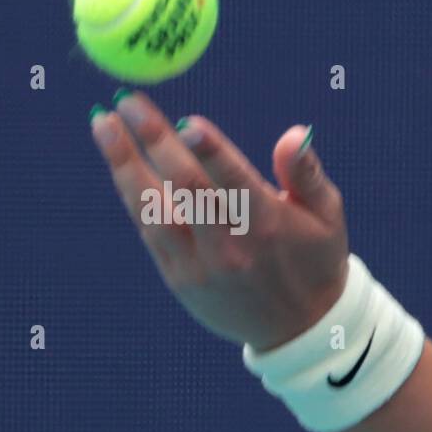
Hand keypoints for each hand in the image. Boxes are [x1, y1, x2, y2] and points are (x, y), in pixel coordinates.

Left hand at [90, 90, 349, 351]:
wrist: (299, 329)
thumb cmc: (315, 259)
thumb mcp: (327, 217)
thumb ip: (306, 173)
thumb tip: (294, 133)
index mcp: (269, 225)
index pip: (234, 180)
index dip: (210, 150)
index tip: (186, 122)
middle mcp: (231, 246)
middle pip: (186, 186)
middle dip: (155, 139)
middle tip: (129, 101)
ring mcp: (201, 265)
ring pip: (154, 208)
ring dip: (125, 164)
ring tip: (103, 124)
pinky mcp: (180, 278)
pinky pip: (149, 230)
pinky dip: (132, 195)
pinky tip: (120, 163)